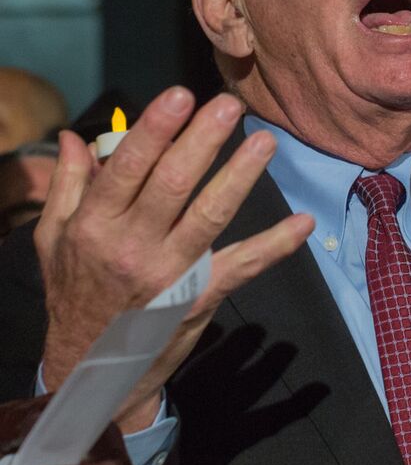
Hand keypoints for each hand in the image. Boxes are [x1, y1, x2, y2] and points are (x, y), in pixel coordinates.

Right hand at [33, 87, 313, 431]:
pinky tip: (302, 223)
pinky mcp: (200, 296)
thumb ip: (68, 186)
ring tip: (265, 142)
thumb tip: (77, 137)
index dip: (156, 129)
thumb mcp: (54, 240)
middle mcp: (131, 246)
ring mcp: (169, 273)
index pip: (128, 168)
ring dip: (241, 176)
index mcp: (95, 226)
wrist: (90, 368)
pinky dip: (276, 245)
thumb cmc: (75, 294)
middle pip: (173, 183)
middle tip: (230, 104)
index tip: (180, 96)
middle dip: (203, 140)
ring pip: (210, 215)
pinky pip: (243, 265)